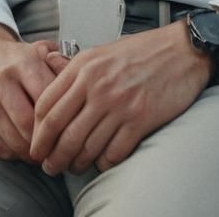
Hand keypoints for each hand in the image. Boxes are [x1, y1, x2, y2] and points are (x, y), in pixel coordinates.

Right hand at [0, 23, 63, 162]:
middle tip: (63, 149)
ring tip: (48, 152)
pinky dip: (17, 154)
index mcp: (23, 63)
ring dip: (35, 153)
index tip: (74, 129)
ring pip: (16, 141)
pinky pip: (0, 148)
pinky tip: (28, 149)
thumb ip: (64, 67)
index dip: (63, 119)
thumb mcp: (42, 52)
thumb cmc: (18, 58)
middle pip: (30, 124)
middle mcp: (1, 82)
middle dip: (49, 142)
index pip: (48, 100)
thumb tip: (84, 92)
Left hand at [29, 20, 209, 175]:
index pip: (46, 105)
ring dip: (75, 163)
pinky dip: (103, 162)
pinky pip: (112, 153)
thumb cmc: (142, 51)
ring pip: (84, 146)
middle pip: (61, 131)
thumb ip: (75, 66)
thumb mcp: (101, 50)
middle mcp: (97, 85)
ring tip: (73, 167)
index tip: (37, 144)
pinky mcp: (140, 120)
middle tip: (48, 165)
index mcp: (84, 66)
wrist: (182, 50)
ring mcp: (118, 104)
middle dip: (50, 155)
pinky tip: (102, 161)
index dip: (37, 131)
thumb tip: (48, 68)